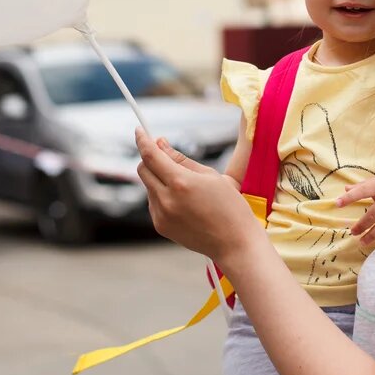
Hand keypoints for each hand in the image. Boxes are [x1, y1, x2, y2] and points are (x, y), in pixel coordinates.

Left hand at [135, 129, 261, 263]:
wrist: (235, 243)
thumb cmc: (230, 206)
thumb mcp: (211, 175)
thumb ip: (181, 159)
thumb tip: (160, 144)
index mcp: (181, 183)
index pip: (151, 155)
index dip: (143, 140)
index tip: (140, 130)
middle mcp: (166, 200)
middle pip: (143, 170)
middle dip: (151, 159)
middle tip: (166, 155)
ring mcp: (161, 215)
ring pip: (149, 186)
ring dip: (159, 178)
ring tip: (186, 186)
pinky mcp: (160, 226)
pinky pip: (153, 202)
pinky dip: (162, 195)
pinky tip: (184, 202)